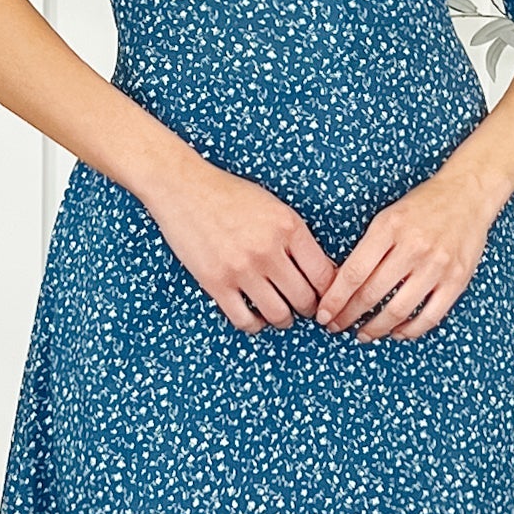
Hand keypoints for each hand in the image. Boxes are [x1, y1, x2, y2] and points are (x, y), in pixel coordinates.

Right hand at [141, 159, 337, 332]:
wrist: (184, 188)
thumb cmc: (230, 195)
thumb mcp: (275, 207)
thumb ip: (298, 238)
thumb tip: (323, 272)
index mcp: (288, 227)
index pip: (324, 274)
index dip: (329, 292)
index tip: (325, 297)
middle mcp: (268, 250)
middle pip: (304, 299)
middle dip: (309, 309)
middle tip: (305, 307)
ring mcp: (241, 268)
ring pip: (278, 314)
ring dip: (284, 319)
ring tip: (282, 313)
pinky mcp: (216, 282)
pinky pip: (244, 320)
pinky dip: (255, 325)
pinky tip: (255, 316)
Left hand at [315, 167, 502, 340]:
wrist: (469, 193)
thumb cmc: (424, 205)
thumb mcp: (388, 216)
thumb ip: (368, 247)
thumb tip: (341, 283)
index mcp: (389, 228)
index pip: (353, 272)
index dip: (335, 299)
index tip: (324, 314)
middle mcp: (413, 247)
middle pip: (371, 294)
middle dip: (348, 316)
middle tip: (336, 326)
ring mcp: (437, 265)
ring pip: (398, 310)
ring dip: (376, 329)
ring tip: (363, 334)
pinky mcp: (457, 280)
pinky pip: (430, 317)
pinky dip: (410, 331)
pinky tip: (396, 332)